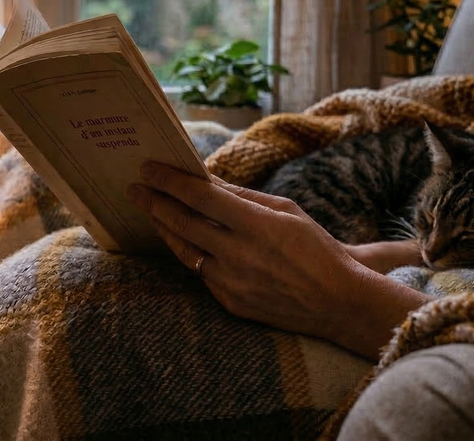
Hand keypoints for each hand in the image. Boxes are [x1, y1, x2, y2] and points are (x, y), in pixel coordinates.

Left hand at [126, 162, 432, 358]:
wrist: (338, 302)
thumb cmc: (316, 248)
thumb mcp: (285, 211)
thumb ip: (242, 197)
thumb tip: (206, 180)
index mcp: (256, 225)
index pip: (200, 197)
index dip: (170, 181)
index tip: (149, 169)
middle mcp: (239, 255)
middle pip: (183, 224)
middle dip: (155, 203)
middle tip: (135, 189)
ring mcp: (232, 283)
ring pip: (185, 251)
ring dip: (164, 229)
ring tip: (151, 212)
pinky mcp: (231, 304)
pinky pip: (202, 274)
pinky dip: (191, 254)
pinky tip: (181, 240)